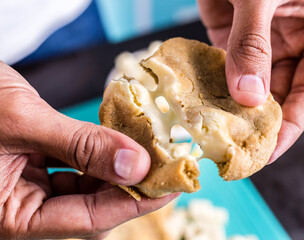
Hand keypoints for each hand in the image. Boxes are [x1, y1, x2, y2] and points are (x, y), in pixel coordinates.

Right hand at [0, 61, 177, 239]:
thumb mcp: (22, 123)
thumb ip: (81, 146)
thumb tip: (138, 164)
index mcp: (8, 217)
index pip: (88, 220)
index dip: (134, 203)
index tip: (171, 186)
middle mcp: (19, 209)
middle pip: (91, 206)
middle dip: (131, 186)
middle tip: (167, 166)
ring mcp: (26, 189)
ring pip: (86, 188)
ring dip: (118, 170)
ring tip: (150, 154)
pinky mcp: (33, 167)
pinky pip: (76, 168)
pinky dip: (100, 157)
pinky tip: (121, 144)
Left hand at [197, 0, 303, 161]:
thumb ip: (253, 42)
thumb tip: (248, 97)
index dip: (288, 127)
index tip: (267, 153)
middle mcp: (291, 47)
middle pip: (278, 99)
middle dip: (258, 125)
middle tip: (237, 152)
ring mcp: (260, 47)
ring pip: (249, 91)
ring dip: (233, 113)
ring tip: (217, 137)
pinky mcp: (230, 42)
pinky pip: (225, 74)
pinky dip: (214, 91)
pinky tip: (202, 108)